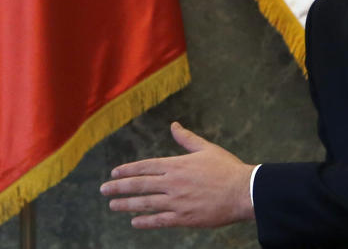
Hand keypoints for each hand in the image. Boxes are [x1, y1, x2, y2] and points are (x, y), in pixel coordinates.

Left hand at [99, 122, 255, 228]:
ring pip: (146, 203)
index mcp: (176, 164)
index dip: (127, 170)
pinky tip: (134, 222)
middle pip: (139, 184)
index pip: (145, 166)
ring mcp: (177, 201)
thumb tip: (174, 125)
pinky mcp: (185, 218)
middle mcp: (172, 182)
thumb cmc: (227, 168)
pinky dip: (146, 221)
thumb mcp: (206, 148)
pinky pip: (160, 220)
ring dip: (127, 204)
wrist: (244, 192)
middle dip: (119, 187)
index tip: (114, 173)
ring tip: (113, 205)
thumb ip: (186, 139)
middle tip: (103, 190)